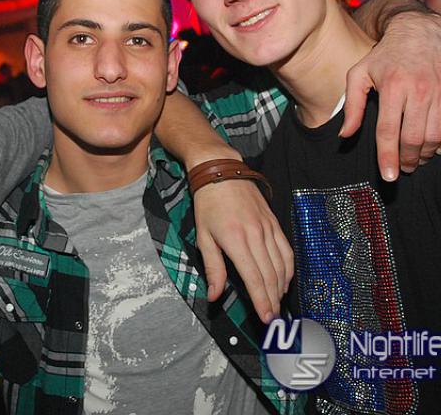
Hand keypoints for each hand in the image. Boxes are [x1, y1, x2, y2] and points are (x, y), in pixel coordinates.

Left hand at [194, 178, 292, 322]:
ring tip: (277, 303)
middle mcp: (256, 235)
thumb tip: (214, 296)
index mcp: (236, 240)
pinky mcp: (274, 222)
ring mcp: (268, 228)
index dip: (262, 302)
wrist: (221, 171)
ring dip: (281, 288)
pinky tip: (284, 280)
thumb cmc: (208, 204)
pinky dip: (288, 269)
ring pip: (282, 265)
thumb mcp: (203, 237)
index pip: (254, 279)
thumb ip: (213, 268)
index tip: (267, 320)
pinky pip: (287, 250)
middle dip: (273, 301)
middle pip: (271, 276)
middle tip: (273, 319)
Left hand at [341, 11, 440, 179]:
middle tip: (402, 169)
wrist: (419, 31)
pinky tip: (433, 147)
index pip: (389, 131)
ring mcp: (440, 92)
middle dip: (408, 160)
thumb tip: (345, 135)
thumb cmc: (385, 55)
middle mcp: (419, 91)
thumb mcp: (359, 74)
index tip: (388, 175)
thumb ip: (352, 106)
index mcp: (393, 87)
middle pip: (415, 138)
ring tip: (416, 160)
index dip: (388, 156)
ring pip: (436, 136)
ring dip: (426, 154)